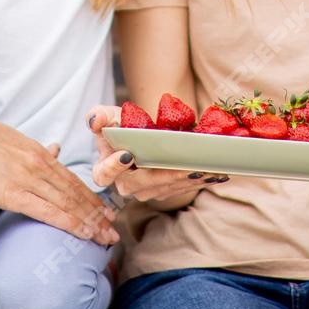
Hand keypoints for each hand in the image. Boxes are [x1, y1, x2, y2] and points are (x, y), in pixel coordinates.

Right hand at [0, 108, 115, 245]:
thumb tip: (56, 149)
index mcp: (39, 153)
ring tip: (104, 237)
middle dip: (97, 214)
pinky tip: (83, 233)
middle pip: (76, 194)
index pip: (72, 180)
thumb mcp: (14, 139)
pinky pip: (48, 211)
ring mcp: (28, 179)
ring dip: (89, 222)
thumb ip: (37, 150)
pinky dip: (69, 222)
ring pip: (68, 204)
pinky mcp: (13, 193)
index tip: (106, 212)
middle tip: (114, 232)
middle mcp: (40, 165)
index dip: (92, 198)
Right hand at [87, 106, 227, 204]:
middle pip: (144, 184)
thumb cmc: (121, 125)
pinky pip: (181, 189)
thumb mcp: (109, 116)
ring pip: (167, 188)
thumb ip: (99, 116)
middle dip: (166, 176)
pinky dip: (197, 181)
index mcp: (105, 169)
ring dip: (187, 180)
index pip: (104, 174)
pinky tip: (214, 173)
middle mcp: (125, 185)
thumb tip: (95, 121)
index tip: (128, 156)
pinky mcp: (165, 191)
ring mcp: (146, 191)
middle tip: (185, 167)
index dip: (115, 168)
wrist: (139, 136)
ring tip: (206, 168)